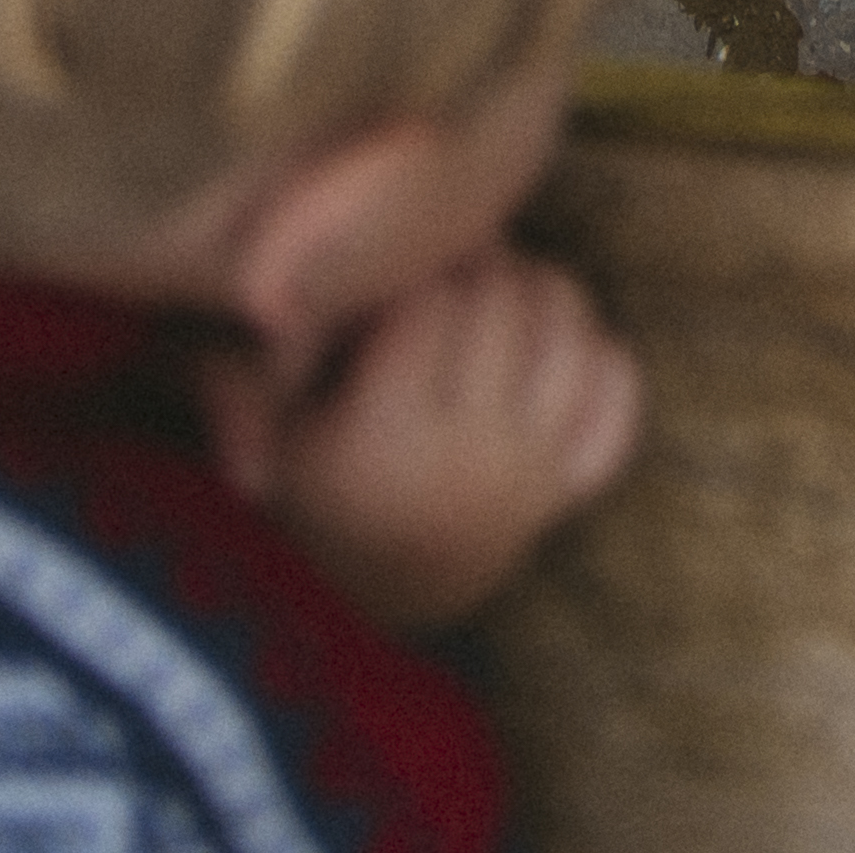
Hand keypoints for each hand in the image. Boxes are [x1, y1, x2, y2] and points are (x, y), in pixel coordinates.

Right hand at [196, 246, 645, 630]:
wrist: (373, 593)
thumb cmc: (303, 488)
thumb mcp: (252, 432)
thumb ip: (236, 369)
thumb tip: (270, 311)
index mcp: (380, 444)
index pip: (434, 301)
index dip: (421, 262)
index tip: (402, 262)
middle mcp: (468, 461)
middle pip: (510, 301)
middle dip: (482, 263)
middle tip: (450, 264)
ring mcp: (531, 475)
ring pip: (572, 329)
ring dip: (539, 289)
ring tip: (493, 293)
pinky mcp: (572, 486)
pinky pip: (618, 385)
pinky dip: (592, 347)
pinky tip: (544, 345)